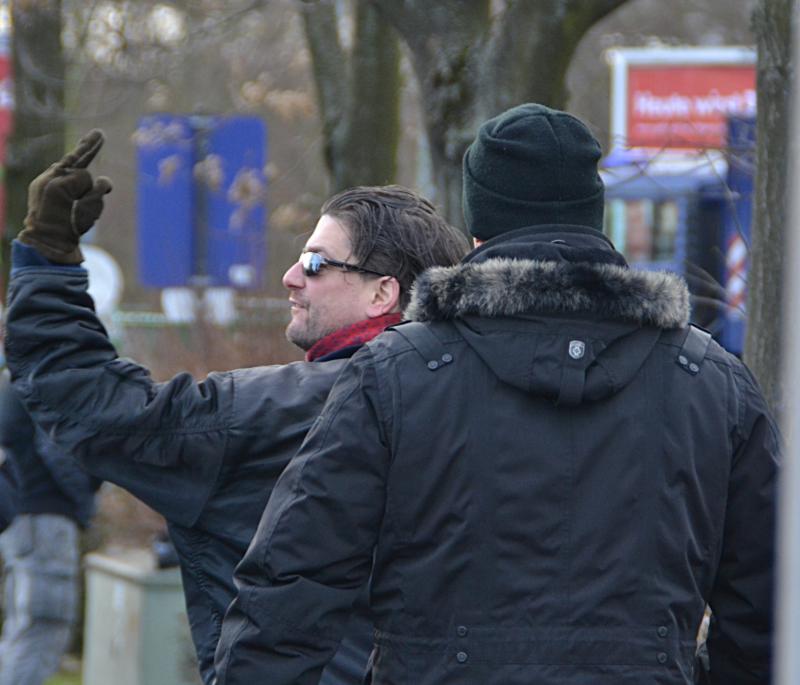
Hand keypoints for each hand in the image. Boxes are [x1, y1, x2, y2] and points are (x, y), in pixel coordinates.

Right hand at [17, 129, 112, 264]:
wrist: (50, 238)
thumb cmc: (69, 227)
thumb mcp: (90, 209)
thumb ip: (97, 192)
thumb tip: (107, 182)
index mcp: (60, 181)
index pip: (77, 161)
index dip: (88, 147)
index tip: (99, 134)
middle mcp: (55, 176)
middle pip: (79, 159)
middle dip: (90, 145)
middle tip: (100, 133)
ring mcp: (54, 178)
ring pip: (86, 176)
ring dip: (89, 194)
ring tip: (75, 208)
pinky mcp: (55, 182)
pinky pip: (83, 180)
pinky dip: (86, 192)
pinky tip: (74, 202)